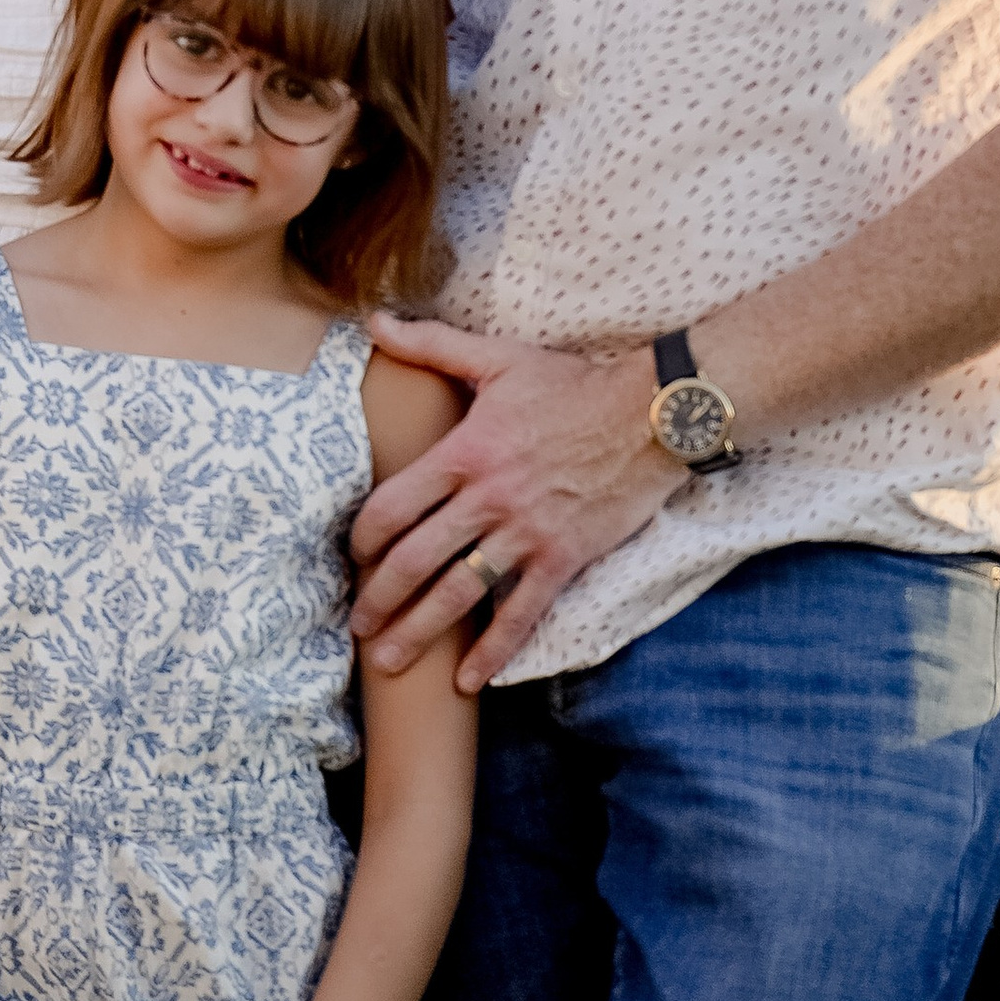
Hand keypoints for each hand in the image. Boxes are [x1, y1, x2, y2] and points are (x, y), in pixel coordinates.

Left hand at [352, 316, 676, 689]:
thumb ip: (431, 344)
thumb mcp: (497, 359)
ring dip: (419, 631)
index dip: (364, 536)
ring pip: (460, 593)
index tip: (350, 556)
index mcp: (465, 452)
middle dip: (380, 597)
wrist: (649, 414)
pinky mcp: (563, 558)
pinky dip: (494, 651)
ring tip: (388, 660)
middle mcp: (488, 499)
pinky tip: (468, 681)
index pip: (395, 504)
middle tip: (354, 625)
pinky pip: (521, 614)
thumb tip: (374, 319)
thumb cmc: (570, 385)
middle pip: (417, 559)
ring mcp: (526, 534)